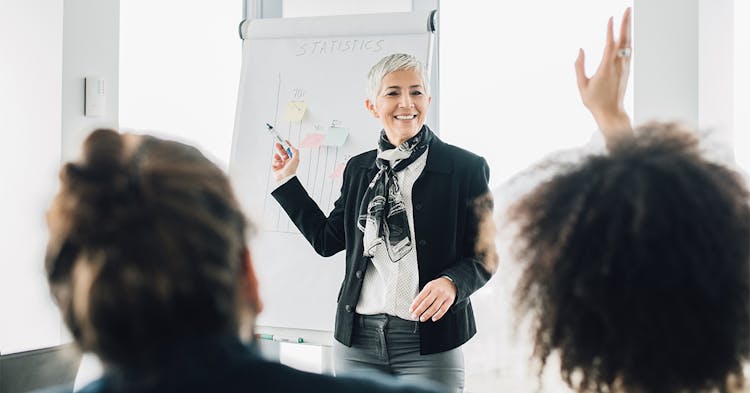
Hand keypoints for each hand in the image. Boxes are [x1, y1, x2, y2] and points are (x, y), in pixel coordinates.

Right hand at [271, 141, 299, 180]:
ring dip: (277, 156)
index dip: (286, 146)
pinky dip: (275, 163)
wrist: (285, 178)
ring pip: (277, 157)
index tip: (284, 141)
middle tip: (277, 144)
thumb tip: (292, 147)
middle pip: (282, 152)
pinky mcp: (276, 169)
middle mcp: (286, 162)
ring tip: (277, 158)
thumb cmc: (291, 170)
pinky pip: (274, 163)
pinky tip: (277, 165)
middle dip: (280, 148)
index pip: (289, 151)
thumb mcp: (296, 159)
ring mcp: (281, 165)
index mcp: (291, 160)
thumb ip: (295, 151)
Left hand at [409, 277, 455, 321]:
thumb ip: (423, 294)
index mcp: (430, 286)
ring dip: (427, 314)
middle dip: (419, 311)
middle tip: (414, 316)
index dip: (415, 304)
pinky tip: (433, 318)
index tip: (411, 310)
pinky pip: (443, 310)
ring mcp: (444, 296)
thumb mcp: (429, 286)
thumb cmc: (438, 286)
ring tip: (422, 318)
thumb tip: (415, 304)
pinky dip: (438, 315)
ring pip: (434, 307)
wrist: (451, 283)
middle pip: (426, 303)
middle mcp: (437, 291)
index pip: (420, 297)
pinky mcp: (450, 300)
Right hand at [575, 8, 633, 145]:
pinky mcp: (626, 70)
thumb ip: (579, 67)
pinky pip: (627, 51)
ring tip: (628, 17)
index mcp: (606, 69)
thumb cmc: (594, 101)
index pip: (610, 45)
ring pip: (627, 44)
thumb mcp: (582, 86)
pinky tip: (626, 34)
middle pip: (623, 40)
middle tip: (627, 9)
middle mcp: (618, 66)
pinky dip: (627, 40)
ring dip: (628, 30)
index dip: (611, 31)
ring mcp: (624, 67)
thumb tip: (580, 50)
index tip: (611, 18)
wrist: (611, 113)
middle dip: (625, 24)